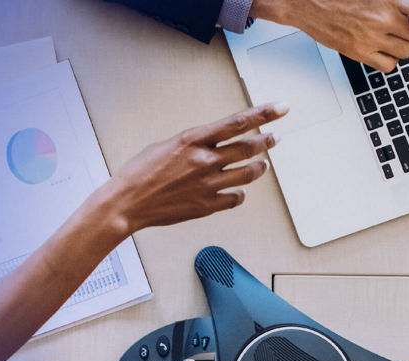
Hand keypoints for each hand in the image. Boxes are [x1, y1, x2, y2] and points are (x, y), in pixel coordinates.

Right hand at [89, 103, 288, 235]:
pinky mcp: (206, 205)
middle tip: (275, 138)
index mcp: (193, 140)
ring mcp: (208, 184)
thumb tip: (213, 144)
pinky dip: (239, 193)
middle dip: (266, 141)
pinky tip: (238, 190)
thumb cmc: (140, 172)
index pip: (237, 122)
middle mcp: (205, 161)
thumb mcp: (167, 145)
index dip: (263, 114)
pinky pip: (235, 198)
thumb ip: (194, 144)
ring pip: (248, 174)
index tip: (281, 108)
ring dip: (259, 167)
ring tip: (263, 164)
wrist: (127, 203)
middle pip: (248, 148)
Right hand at [251, 0, 408, 71]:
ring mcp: (370, 38)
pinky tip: (376, 46)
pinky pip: (389, 66)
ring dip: (400, 44)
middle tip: (395, 22)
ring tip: (382, 32)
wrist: (303, 1)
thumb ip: (398, 1)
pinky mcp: (358, 53)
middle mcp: (382, 17)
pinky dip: (388, 59)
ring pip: (406, 53)